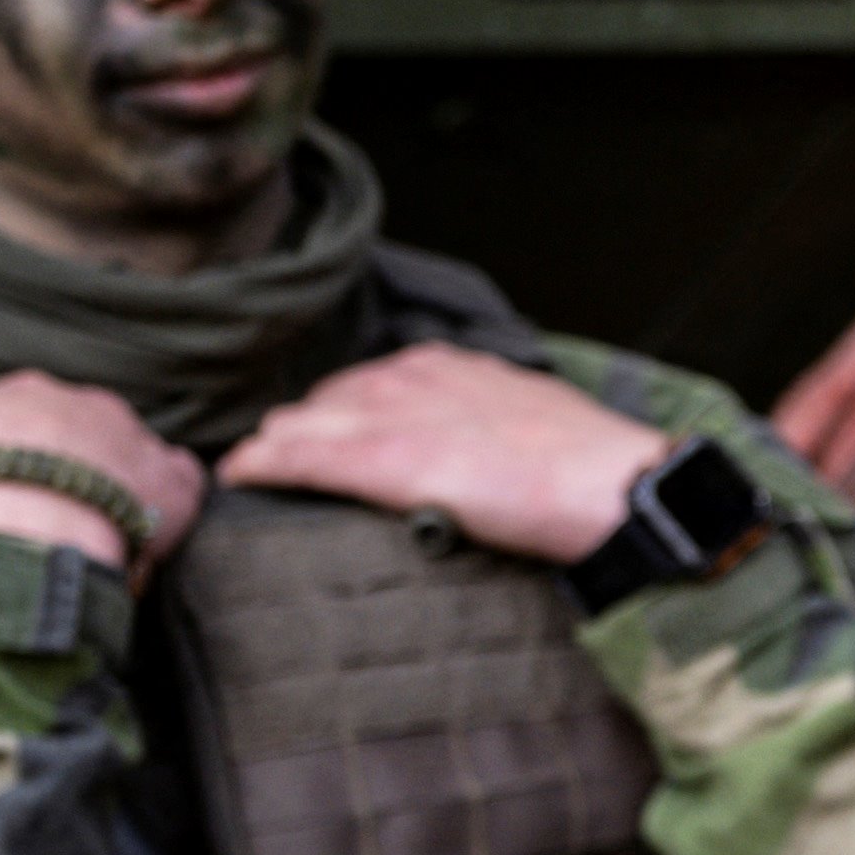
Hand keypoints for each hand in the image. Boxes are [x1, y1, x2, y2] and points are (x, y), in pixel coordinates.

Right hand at [0, 369, 203, 571]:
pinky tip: (142, 544)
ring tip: (86, 542)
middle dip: (64, 476)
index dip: (11, 459)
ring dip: (113, 495)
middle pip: (79, 438)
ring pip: (129, 462)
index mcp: (24, 392)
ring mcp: (135, 441)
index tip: (1, 495)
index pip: (22, 416)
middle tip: (44, 524)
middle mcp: (88, 404)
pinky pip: (182, 487)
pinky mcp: (174, 484)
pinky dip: (166, 511)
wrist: (28, 521)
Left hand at [230, 348, 679, 569]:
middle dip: (303, 431)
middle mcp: (411, 376)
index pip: (370, 384)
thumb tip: (476, 457)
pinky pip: (297, 456)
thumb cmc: (595, 469)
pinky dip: (260, 466)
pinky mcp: (380, 459)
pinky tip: (236, 476)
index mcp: (450, 366)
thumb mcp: (531, 422)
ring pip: (302, 424)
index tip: (334, 441)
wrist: (618, 489)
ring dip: (277, 449)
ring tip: (255, 474)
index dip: (344, 416)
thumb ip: (487, 426)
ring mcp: (393, 414)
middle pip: (327, 400)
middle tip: (285, 467)